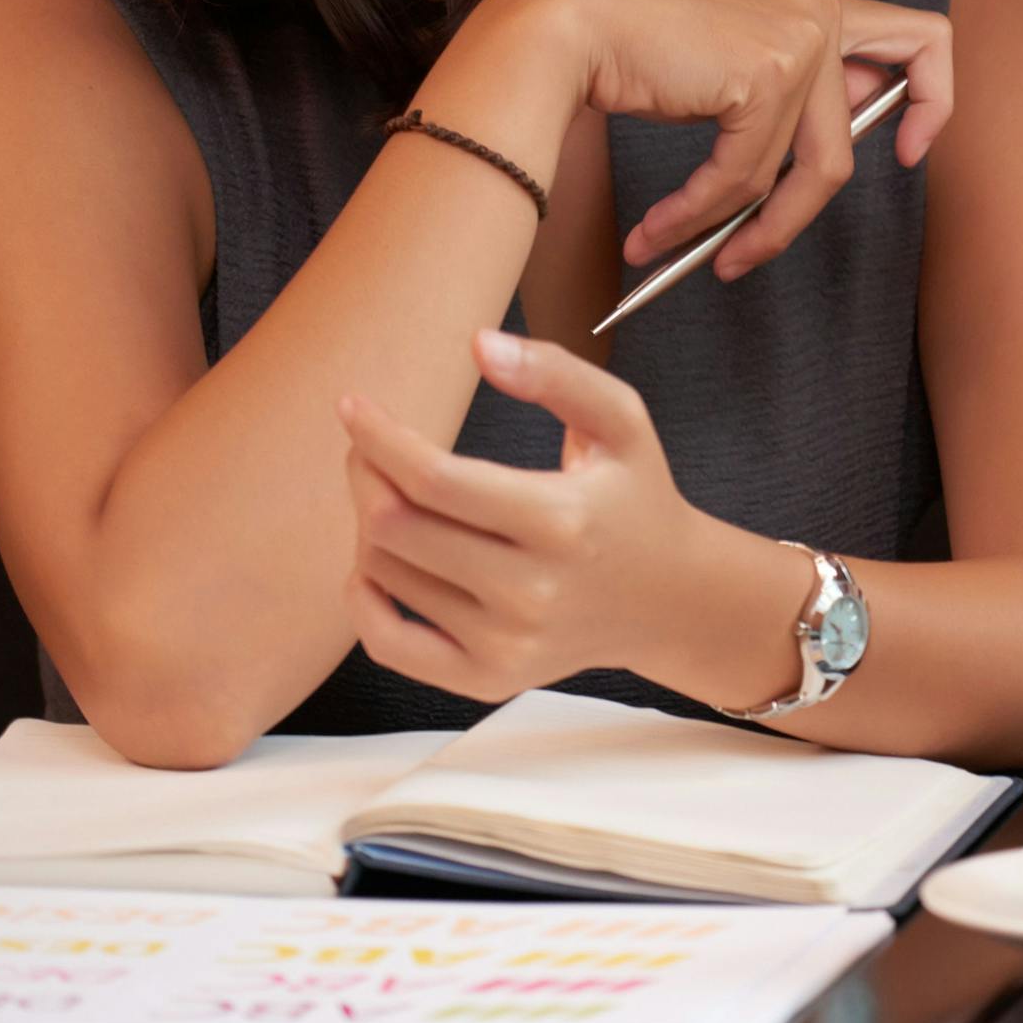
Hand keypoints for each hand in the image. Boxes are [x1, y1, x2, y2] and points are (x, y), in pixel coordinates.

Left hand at [336, 330, 796, 704]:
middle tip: (368, 448)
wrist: (669, 598)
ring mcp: (506, 643)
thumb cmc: (635, 497)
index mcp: (563, 520)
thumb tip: (477, 344)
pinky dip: (364, 597)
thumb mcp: (620, 420)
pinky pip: (388, 643)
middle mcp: (532, 591)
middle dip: (365, 476)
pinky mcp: (486, 678)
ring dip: (373, 525)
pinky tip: (375, 564)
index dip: (380, 438)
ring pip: (386, 575)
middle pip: (396, 528)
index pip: (435, 480)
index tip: (353, 408)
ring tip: (399, 499)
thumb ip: (556, 373)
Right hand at [441, 0, 956, 281]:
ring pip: (802, 172)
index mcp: (817, 1)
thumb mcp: (731, 59)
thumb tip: (833, 156)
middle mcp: (820, 10)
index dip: (935, 98)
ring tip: (675, 245)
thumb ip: (789, 93)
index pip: (923, 38)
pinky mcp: (766, 75)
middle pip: (855, 135)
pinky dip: (698, 214)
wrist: (560, 26)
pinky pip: (746, 177)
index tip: (908, 150)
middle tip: (751, 250)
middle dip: (805, 206)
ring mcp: (799, 40)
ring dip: (740, 224)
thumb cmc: (631, 48)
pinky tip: (655, 228)